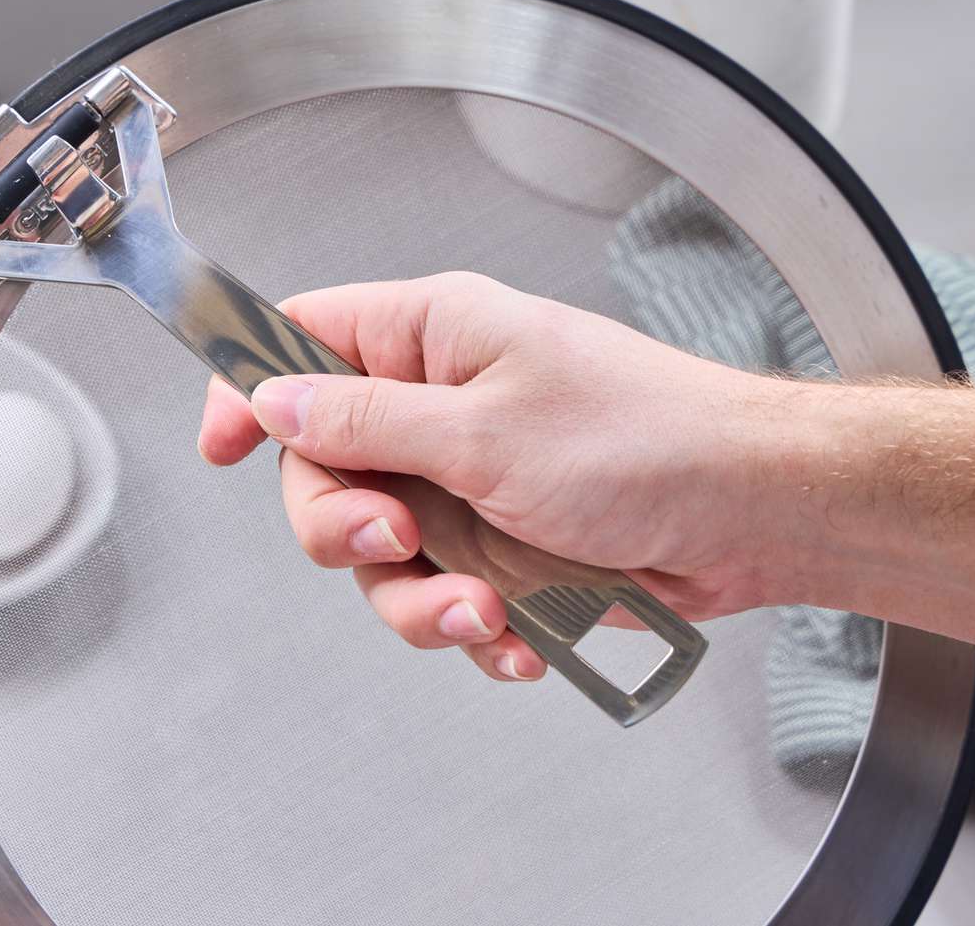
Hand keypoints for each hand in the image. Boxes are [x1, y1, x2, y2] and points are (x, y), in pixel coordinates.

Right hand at [198, 272, 974, 667]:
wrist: (753, 515)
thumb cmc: (646, 440)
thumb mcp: (485, 430)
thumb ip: (366, 419)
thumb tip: (273, 400)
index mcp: (430, 337)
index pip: (300, 338)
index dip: (248, 387)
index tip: (221, 449)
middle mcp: (437, 403)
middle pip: (323, 467)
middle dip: (347, 526)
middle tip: (394, 541)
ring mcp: (465, 478)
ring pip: (379, 552)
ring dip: (417, 597)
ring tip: (482, 612)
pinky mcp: (498, 543)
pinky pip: (439, 593)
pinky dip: (469, 625)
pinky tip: (517, 637)